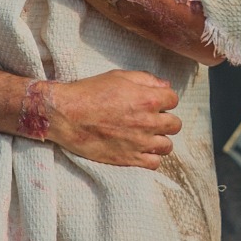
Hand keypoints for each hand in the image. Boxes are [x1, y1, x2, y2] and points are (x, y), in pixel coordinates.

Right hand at [46, 70, 182, 168]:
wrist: (65, 115)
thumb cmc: (89, 92)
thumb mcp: (119, 76)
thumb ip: (146, 80)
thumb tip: (165, 87)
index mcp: (148, 99)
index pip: (174, 99)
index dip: (164, 99)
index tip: (154, 101)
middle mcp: (148, 122)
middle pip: (175, 124)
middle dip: (166, 119)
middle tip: (151, 119)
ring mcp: (139, 142)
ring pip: (167, 146)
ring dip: (160, 139)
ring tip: (147, 136)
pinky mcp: (128, 158)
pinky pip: (153, 163)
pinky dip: (151, 158)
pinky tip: (141, 150)